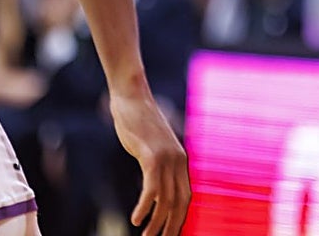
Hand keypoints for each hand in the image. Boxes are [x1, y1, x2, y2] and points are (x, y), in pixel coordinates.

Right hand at [110, 89, 190, 235]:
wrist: (132, 96)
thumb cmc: (139, 122)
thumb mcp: (152, 146)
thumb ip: (157, 163)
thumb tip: (156, 182)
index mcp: (181, 161)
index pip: (187, 197)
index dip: (180, 219)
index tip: (172, 234)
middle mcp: (178, 160)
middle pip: (180, 203)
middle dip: (171, 227)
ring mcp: (167, 157)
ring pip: (166, 199)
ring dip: (156, 223)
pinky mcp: (152, 154)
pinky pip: (152, 187)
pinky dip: (145, 206)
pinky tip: (136, 219)